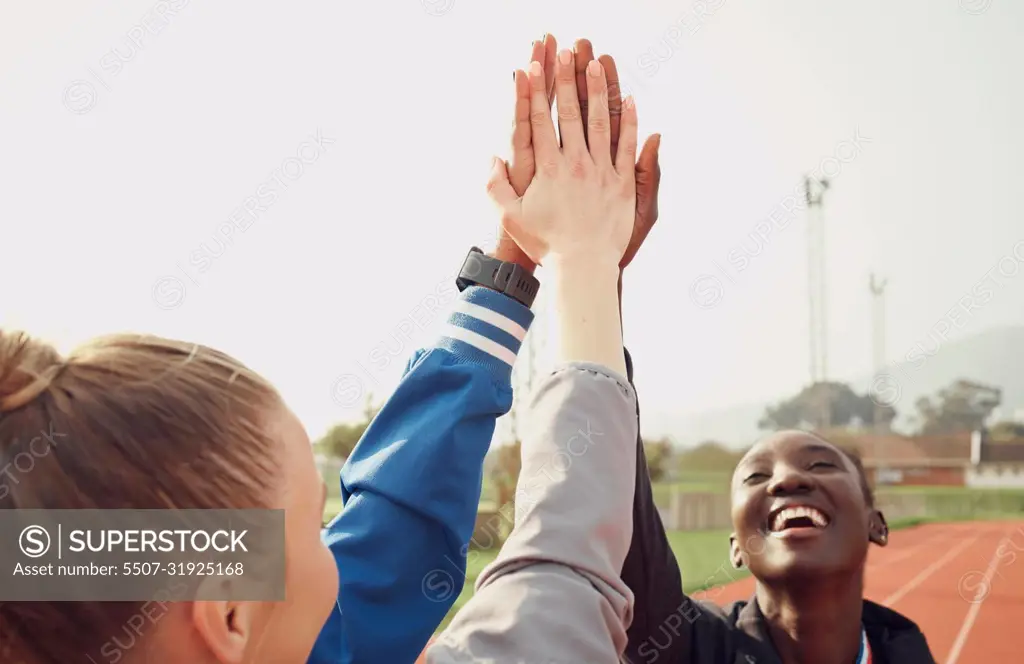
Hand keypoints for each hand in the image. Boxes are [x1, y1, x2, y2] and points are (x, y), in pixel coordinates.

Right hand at [486, 51, 637, 267]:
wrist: (582, 267)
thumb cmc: (544, 244)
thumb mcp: (510, 218)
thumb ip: (496, 186)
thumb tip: (492, 158)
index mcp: (547, 169)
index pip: (538, 121)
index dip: (534, 92)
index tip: (532, 67)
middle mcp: (574, 164)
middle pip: (570, 113)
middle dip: (566, 79)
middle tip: (565, 51)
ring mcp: (601, 172)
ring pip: (600, 122)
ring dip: (599, 90)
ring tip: (597, 63)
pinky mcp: (622, 184)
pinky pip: (627, 147)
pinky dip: (629, 123)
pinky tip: (630, 101)